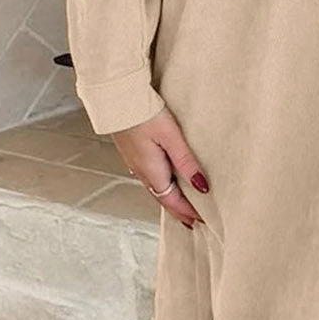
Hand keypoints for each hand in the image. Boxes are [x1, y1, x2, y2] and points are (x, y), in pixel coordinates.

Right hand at [113, 106, 208, 229]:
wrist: (117, 99)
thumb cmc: (142, 115)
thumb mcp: (171, 138)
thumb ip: (186, 162)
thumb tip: (201, 186)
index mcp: (151, 171)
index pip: (172, 201)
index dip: (186, 212)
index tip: (200, 220)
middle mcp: (141, 170)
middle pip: (163, 197)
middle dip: (177, 210)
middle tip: (191, 219)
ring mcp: (135, 161)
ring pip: (155, 187)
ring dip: (169, 198)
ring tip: (181, 203)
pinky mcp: (132, 151)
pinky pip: (149, 175)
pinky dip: (161, 184)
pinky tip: (164, 178)